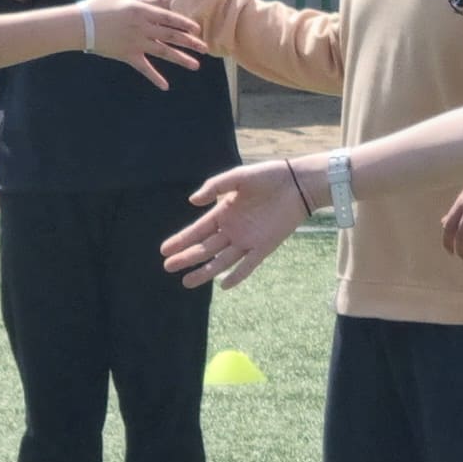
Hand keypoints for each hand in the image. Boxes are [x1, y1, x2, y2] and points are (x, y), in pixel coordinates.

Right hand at [78, 0, 211, 86]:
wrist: (80, 24)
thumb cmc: (98, 4)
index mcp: (141, 10)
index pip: (169, 17)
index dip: (184, 23)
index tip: (198, 28)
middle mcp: (142, 27)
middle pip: (171, 35)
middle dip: (190, 42)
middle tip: (206, 48)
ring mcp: (136, 42)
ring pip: (163, 52)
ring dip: (181, 59)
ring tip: (196, 65)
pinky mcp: (127, 54)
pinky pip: (144, 67)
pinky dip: (155, 77)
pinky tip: (166, 86)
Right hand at [162, 158, 311, 289]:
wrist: (297, 184)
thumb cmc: (268, 176)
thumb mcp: (238, 177)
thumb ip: (215, 187)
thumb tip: (192, 201)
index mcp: (223, 212)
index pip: (198, 230)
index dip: (181, 240)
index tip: (164, 250)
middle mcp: (232, 229)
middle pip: (205, 248)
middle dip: (187, 257)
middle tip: (168, 267)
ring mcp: (248, 240)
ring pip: (222, 260)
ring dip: (205, 271)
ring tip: (186, 282)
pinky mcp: (265, 247)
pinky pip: (248, 265)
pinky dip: (237, 275)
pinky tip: (223, 285)